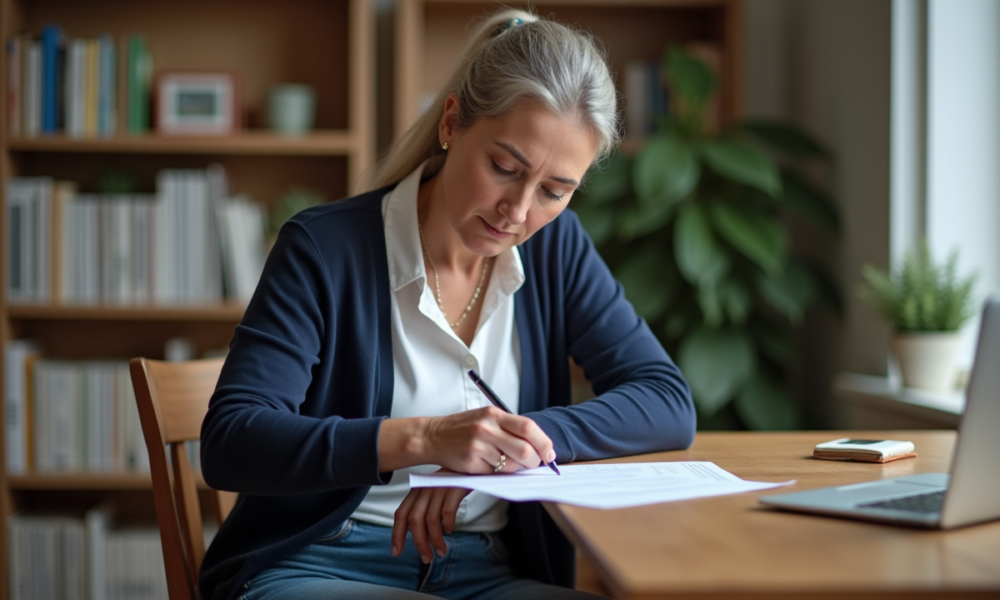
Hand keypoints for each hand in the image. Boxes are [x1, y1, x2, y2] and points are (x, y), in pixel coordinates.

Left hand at [391, 476, 470, 562]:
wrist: (472, 464)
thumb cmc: (453, 482)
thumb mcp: (434, 492)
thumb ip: (425, 508)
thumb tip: (420, 535)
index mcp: (417, 491)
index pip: (401, 514)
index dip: (397, 534)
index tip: (396, 552)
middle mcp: (425, 489)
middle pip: (414, 520)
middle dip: (419, 543)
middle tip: (426, 558)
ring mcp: (439, 488)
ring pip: (431, 519)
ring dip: (435, 540)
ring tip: (441, 552)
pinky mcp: (454, 488)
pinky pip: (447, 511)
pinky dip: (448, 524)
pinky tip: (451, 530)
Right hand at [424, 406, 555, 473]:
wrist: (432, 436)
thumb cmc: (463, 428)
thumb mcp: (486, 417)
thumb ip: (509, 427)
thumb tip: (539, 445)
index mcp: (494, 414)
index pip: (528, 428)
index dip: (544, 443)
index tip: (549, 454)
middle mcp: (486, 428)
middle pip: (525, 450)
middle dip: (534, 462)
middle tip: (533, 465)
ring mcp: (478, 446)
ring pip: (511, 465)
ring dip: (515, 469)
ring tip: (505, 463)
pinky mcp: (470, 463)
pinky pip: (495, 473)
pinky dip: (497, 473)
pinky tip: (488, 465)